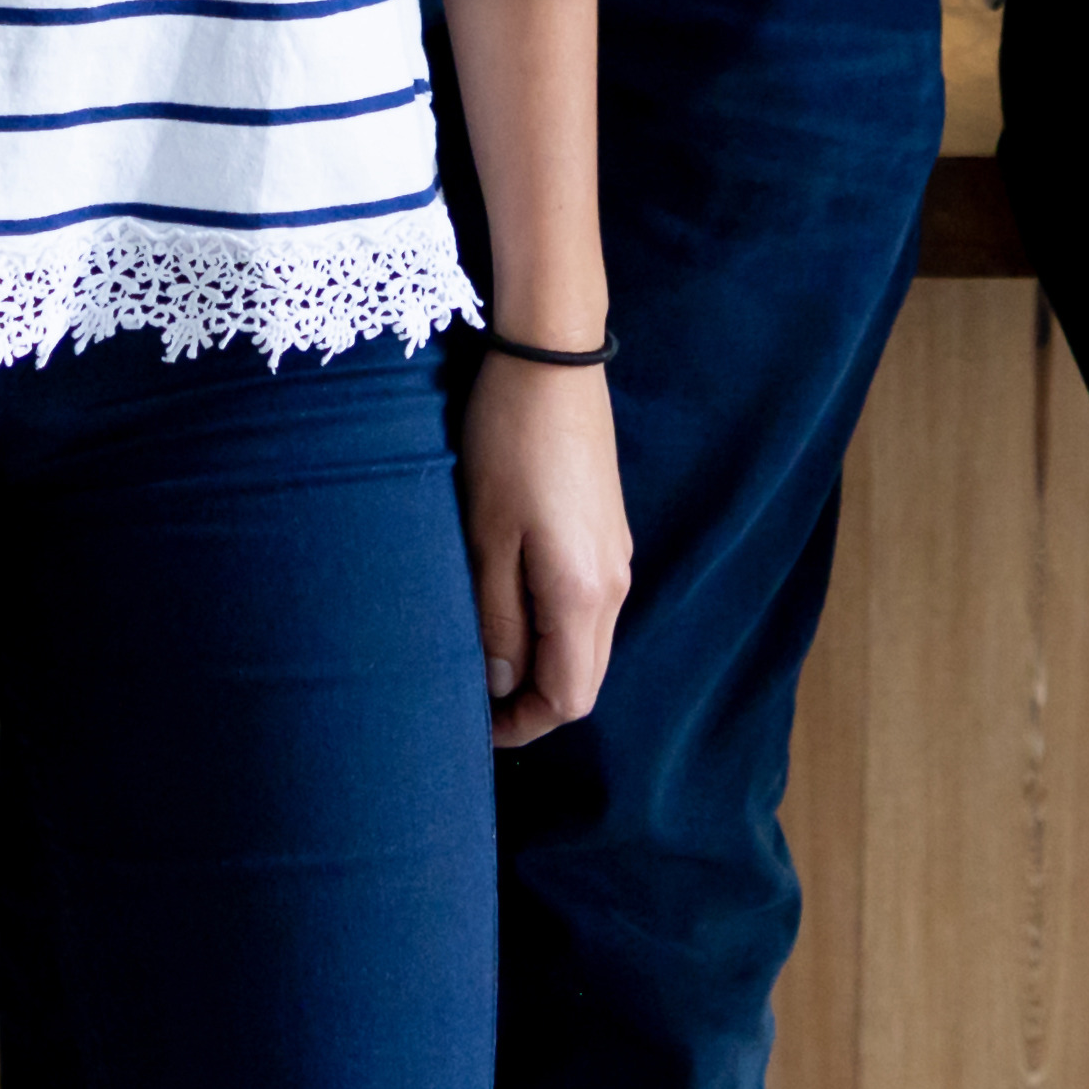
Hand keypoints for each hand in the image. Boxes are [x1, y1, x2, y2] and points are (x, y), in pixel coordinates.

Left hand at [460, 348, 635, 746]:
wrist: (551, 360)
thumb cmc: (508, 444)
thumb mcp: (485, 537)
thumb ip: (496, 619)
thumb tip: (501, 684)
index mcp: (584, 595)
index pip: (567, 699)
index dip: (521, 726)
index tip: (472, 729)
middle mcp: (614, 586)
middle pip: (584, 681)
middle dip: (532, 705)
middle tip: (472, 705)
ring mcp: (617, 557)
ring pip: (587, 645)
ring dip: (542, 666)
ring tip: (482, 659)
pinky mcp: (609, 530)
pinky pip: (588, 607)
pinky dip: (553, 630)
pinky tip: (509, 610)